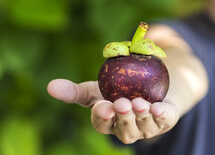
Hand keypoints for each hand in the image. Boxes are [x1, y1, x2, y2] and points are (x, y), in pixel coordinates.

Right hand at [47, 79, 178, 143]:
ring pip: (143, 127)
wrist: (149, 85)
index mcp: (109, 122)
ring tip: (138, 102)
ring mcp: (147, 128)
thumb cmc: (117, 90)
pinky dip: (161, 115)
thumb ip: (75, 91)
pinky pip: (164, 121)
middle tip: (121, 104)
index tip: (102, 106)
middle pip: (124, 129)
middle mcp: (127, 129)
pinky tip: (157, 107)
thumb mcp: (95, 89)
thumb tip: (50, 86)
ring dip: (141, 116)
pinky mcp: (164, 120)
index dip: (102, 117)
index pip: (102, 123)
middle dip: (123, 118)